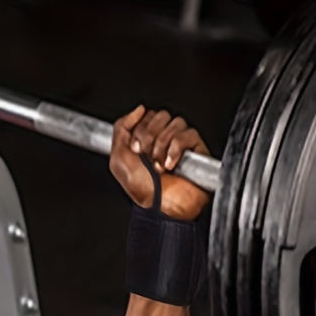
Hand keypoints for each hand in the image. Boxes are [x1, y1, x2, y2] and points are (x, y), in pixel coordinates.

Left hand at [110, 105, 211, 220]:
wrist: (162, 206)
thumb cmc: (143, 190)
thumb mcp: (118, 159)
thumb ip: (121, 129)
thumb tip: (137, 109)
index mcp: (145, 139)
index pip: (146, 115)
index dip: (138, 130)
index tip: (135, 149)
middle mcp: (163, 139)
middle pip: (160, 115)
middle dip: (149, 138)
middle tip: (146, 157)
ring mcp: (181, 142)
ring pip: (175, 123)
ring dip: (162, 146)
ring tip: (159, 165)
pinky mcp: (197, 148)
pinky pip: (188, 134)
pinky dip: (176, 149)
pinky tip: (171, 164)